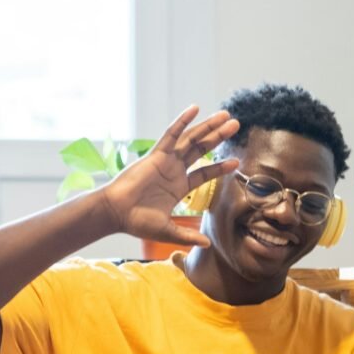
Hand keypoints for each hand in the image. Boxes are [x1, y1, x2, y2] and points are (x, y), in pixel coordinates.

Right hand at [100, 105, 239, 246]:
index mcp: (178, 187)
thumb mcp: (167, 231)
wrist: (116, 213)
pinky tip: (195, 109)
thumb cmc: (137, 222)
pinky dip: (182, 121)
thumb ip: (187, 236)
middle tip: (235, 124)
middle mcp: (174, 170)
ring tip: (225, 116)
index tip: (236, 162)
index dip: (220, 167)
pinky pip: (171, 135)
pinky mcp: (156, 155)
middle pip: (201, 149)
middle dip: (218, 137)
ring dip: (208, 127)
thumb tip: (206, 244)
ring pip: (191, 139)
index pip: (204, 173)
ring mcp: (165, 161)